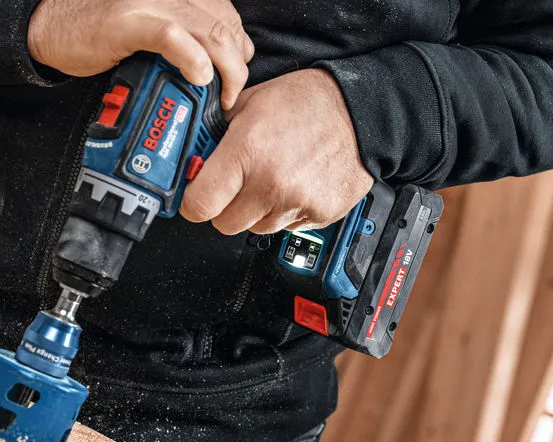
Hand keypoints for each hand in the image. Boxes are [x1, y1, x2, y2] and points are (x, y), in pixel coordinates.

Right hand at [28, 0, 253, 108]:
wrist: (51, 26)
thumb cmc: (101, 31)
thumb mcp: (150, 28)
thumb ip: (182, 36)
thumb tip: (215, 66)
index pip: (228, 17)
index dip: (239, 48)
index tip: (234, 75)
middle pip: (225, 27)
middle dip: (236, 66)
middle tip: (229, 96)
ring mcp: (149, 4)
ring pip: (209, 32)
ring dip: (224, 69)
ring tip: (219, 95)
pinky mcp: (127, 22)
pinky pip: (171, 37)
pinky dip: (192, 58)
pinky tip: (199, 76)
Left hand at [180, 69, 373, 234]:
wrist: (360, 109)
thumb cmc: (305, 102)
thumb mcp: (248, 103)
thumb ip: (215, 134)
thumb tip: (192, 158)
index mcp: (247, 152)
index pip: (199, 205)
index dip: (193, 203)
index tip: (196, 197)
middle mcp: (272, 183)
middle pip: (225, 224)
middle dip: (225, 207)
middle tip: (237, 185)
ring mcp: (299, 202)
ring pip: (257, 228)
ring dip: (258, 211)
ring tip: (273, 178)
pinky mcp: (322, 215)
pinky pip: (289, 227)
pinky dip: (287, 212)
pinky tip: (296, 184)